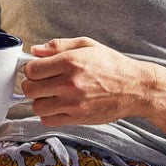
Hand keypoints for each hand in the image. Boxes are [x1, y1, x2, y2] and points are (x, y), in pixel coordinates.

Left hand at [22, 37, 155, 126]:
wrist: (135, 88)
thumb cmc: (112, 65)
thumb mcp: (88, 45)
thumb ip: (59, 46)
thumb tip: (35, 50)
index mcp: (71, 62)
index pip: (32, 69)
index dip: (31, 69)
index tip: (37, 70)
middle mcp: (70, 83)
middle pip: (30, 89)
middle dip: (32, 85)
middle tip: (41, 83)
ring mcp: (73, 103)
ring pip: (36, 107)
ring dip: (40, 101)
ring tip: (50, 96)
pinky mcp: (77, 118)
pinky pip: (48, 120)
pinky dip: (48, 115)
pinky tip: (57, 107)